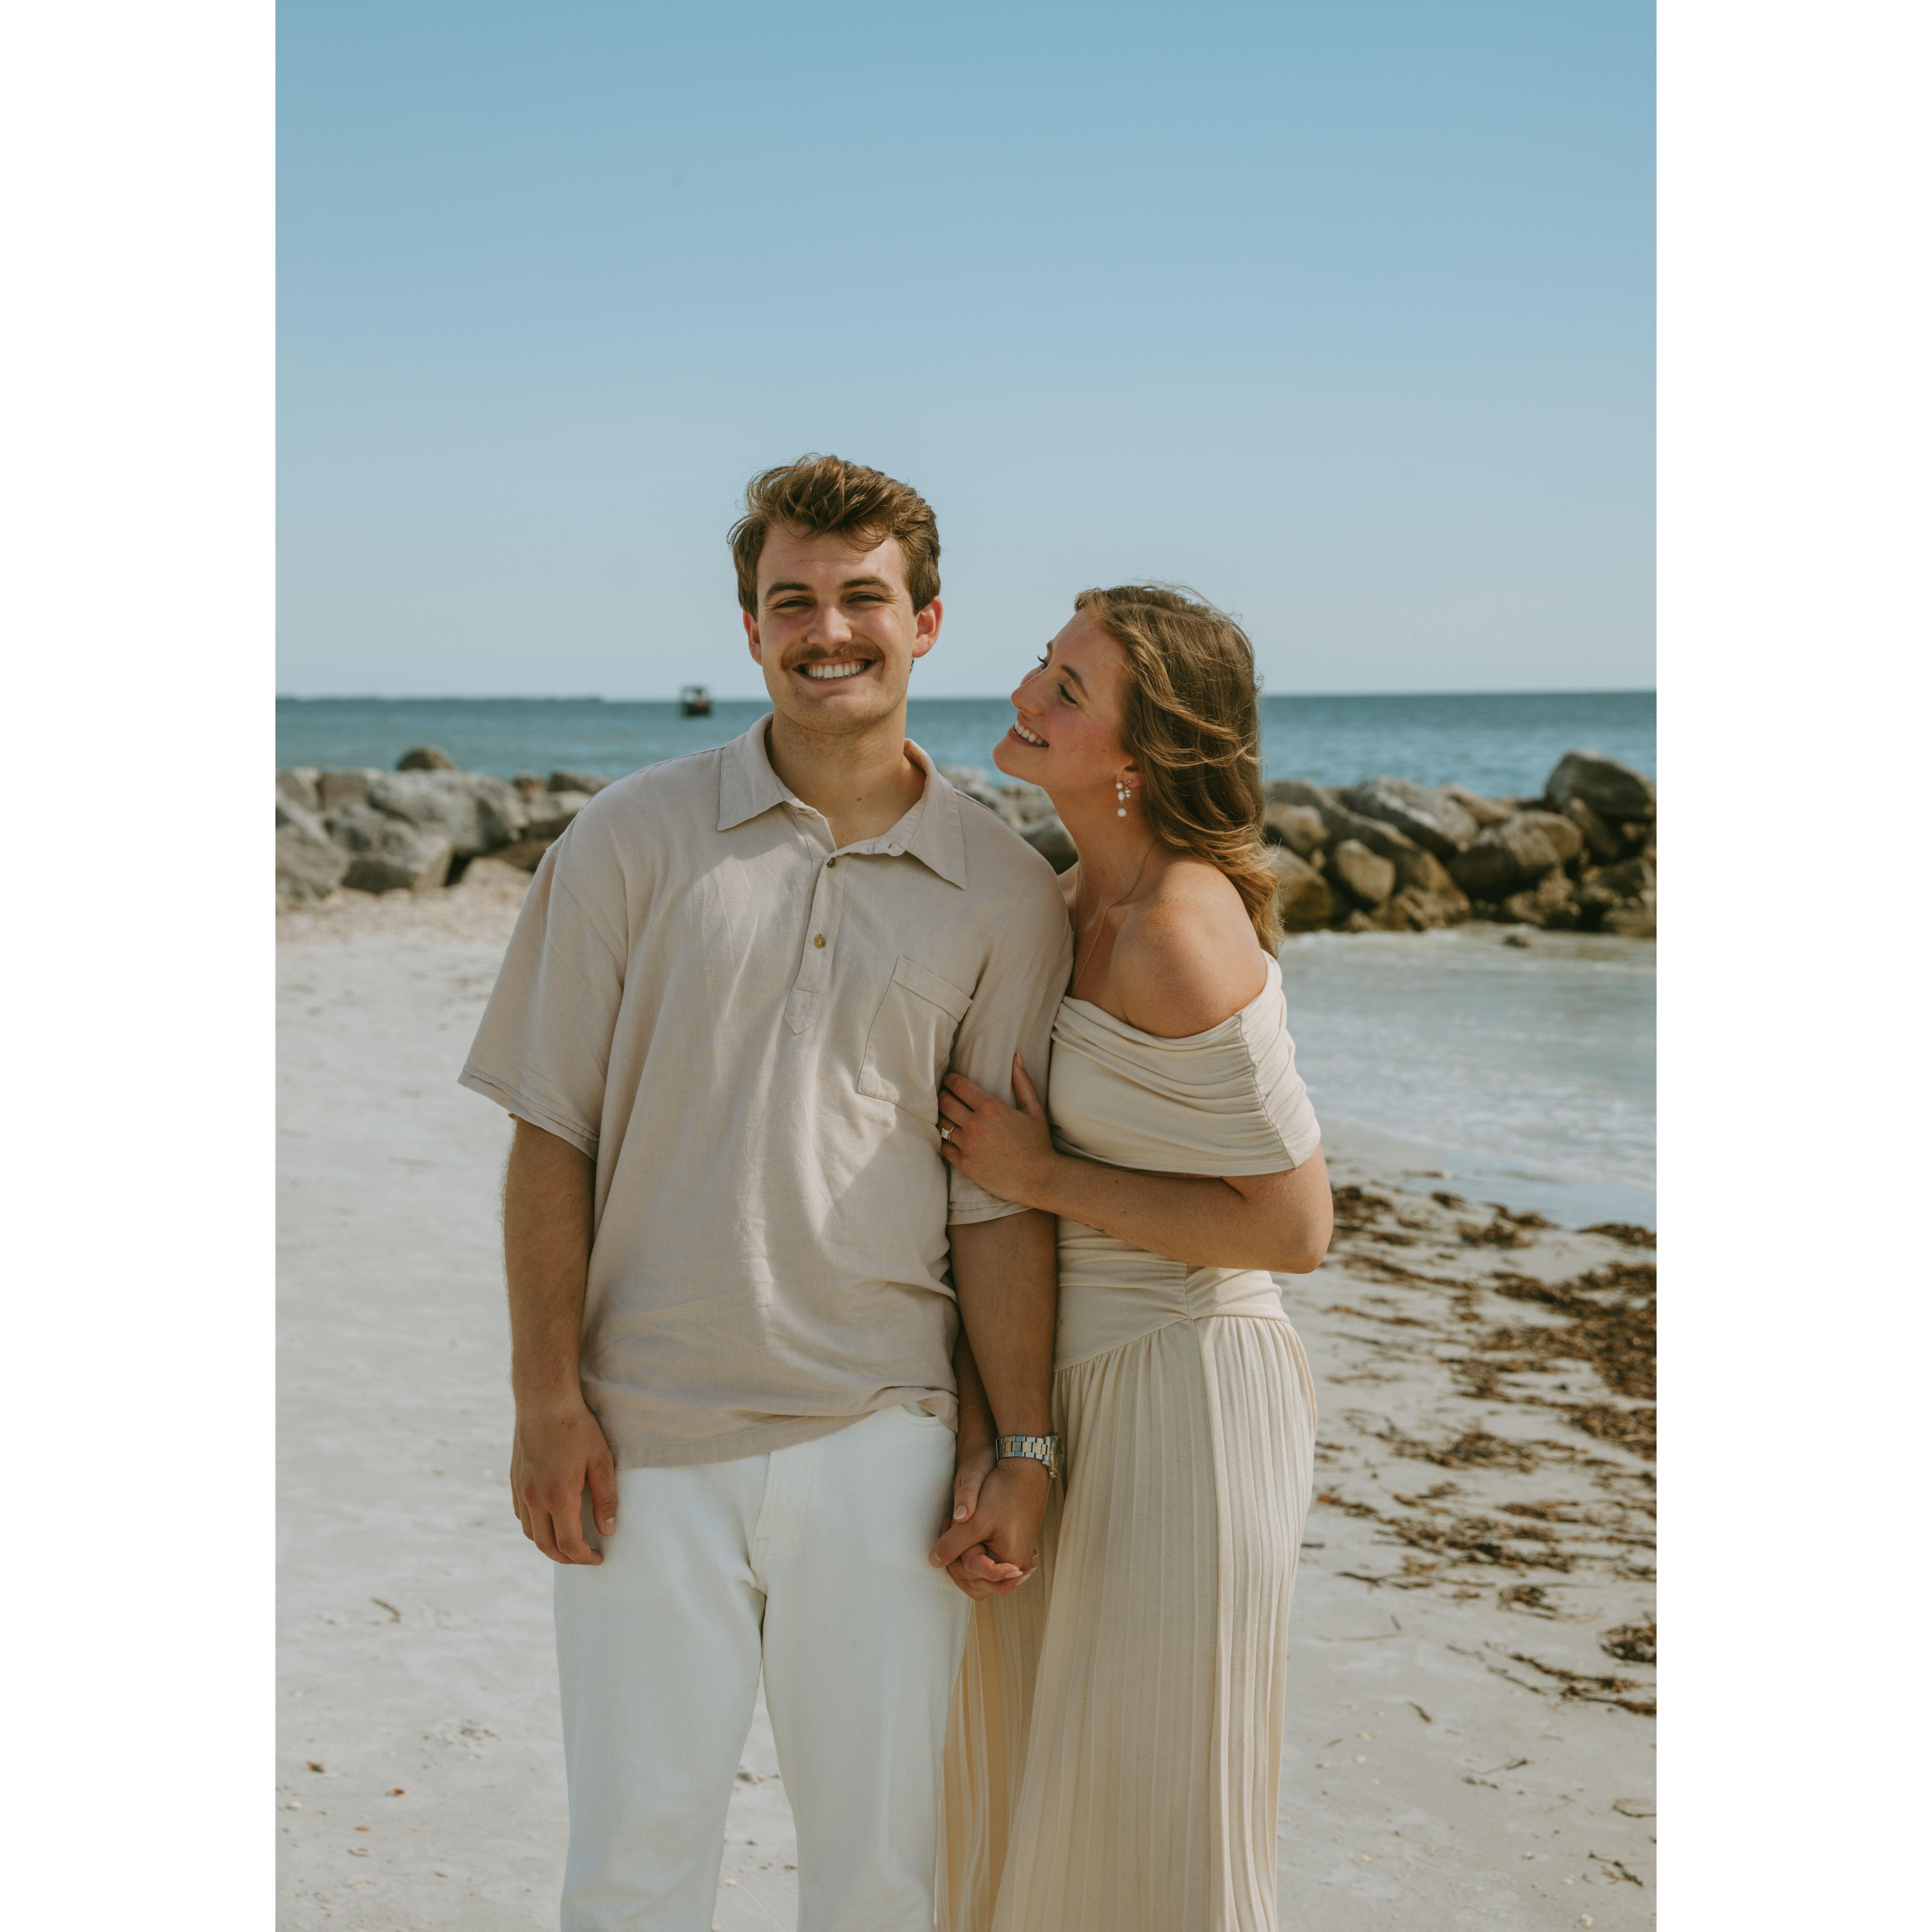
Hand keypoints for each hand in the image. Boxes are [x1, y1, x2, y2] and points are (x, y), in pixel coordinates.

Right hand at [511, 1396, 617, 1564]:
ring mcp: (520, 1490)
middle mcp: (534, 1498)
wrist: (544, 1401)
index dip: (584, 1557)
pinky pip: (521, 1515)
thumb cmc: (576, 1428)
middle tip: (584, 1556)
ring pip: (529, 1533)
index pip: (569, 1543)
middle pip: (545, 1545)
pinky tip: (548, 1521)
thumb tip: (608, 1530)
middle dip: (566, 1558)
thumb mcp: (601, 1461)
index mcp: (557, 1497)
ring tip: (568, 1543)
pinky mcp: (514, 1480)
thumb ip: (605, 1498)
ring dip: (548, 1544)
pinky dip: (534, 1527)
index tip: (598, 1557)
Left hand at [929, 1454, 1049, 1595]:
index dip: (954, 1556)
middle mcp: (1018, 1563)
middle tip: (951, 1525)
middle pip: (978, 1577)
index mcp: (1010, 1563)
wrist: (1025, 1469)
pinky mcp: (1016, 1543)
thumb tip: (934, 1562)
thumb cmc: (1002, 1493)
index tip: (950, 1526)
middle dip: (959, 1556)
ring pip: (983, 1568)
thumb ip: (952, 1545)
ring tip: (958, 1525)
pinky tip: (969, 1526)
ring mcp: (1018, 1554)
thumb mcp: (972, 1522)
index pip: (972, 1576)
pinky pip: (992, 1556)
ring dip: (966, 1551)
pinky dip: (976, 1546)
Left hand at [939, 1055, 1058, 1208]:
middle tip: (947, 1096)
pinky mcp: (964, 1164)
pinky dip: (945, 1141)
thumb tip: (1016, 1056)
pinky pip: (943, 1146)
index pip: (958, 1085)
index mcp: (991, 1108)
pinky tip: (952, 1138)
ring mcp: (968, 1145)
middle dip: (944, 1096)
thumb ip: (1022, 1081)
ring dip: (943, 1118)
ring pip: (941, 1124)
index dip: (950, 1079)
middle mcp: (975, 1125)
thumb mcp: (1034, 1109)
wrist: (1039, 1179)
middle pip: (944, 1102)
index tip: (949, 1079)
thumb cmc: (1038, 1142)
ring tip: (949, 1116)